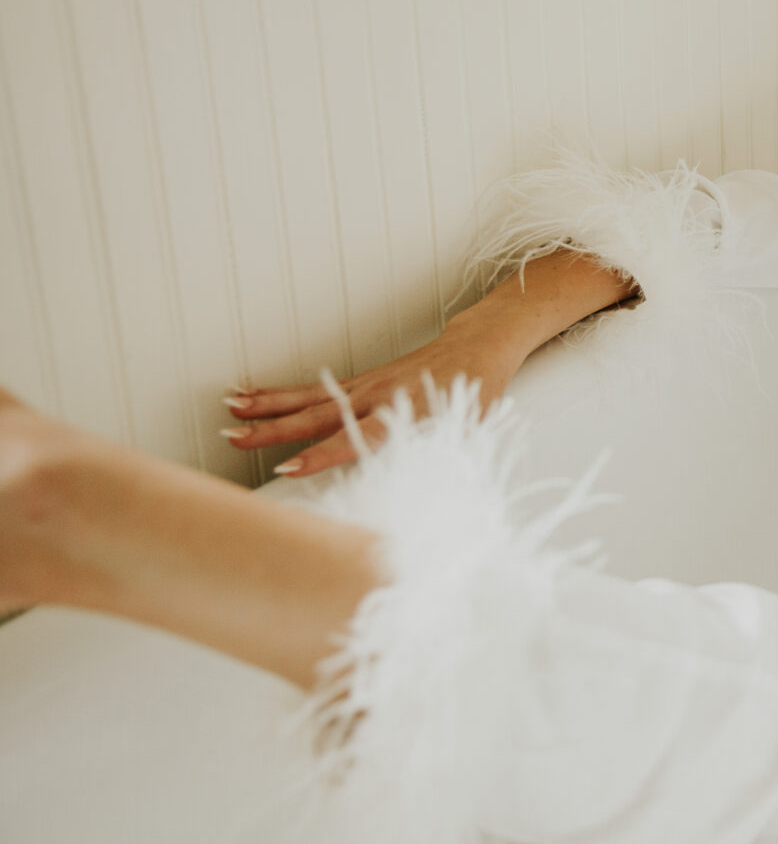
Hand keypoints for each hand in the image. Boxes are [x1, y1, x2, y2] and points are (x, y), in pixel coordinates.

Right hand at [220, 313, 527, 477]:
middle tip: (236, 438)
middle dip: (275, 429)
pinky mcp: (361, 379)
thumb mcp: (467, 431)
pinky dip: (282, 392)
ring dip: (268, 406)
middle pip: (320, 416)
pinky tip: (253, 394)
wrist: (479, 346)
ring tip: (232, 411)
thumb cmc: (476, 393)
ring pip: (310, 398)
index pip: (358, 438)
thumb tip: (417, 497)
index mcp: (405, 413)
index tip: (289, 467)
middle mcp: (379, 397)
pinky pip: (315, 388)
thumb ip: (436, 457)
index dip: (323, 454)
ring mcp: (366, 386)